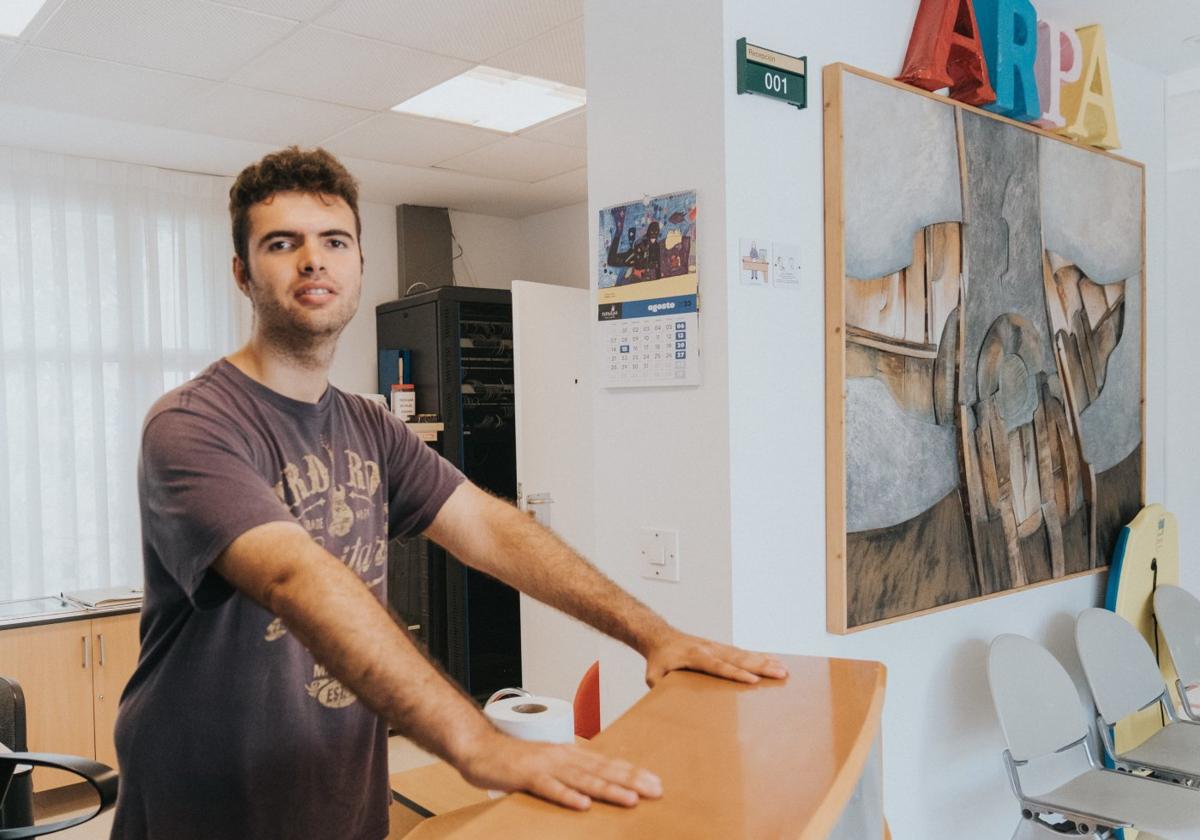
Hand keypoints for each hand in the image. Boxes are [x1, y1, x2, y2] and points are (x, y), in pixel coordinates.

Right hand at [456, 730, 662, 810]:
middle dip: (631, 780)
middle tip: (656, 790)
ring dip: (608, 789)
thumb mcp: (549, 762)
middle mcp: (562, 756)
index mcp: (569, 753)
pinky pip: (549, 788)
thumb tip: (594, 780)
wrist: (479, 747)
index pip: (607, 763)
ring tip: (631, 799)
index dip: (632, 772)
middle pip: (602, 769)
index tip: (655, 782)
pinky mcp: (526, 776)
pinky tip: (583, 805)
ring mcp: (545, 766)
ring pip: (582, 779)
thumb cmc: (514, 758)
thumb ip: (570, 768)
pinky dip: (567, 796)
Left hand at [643, 631, 787, 686]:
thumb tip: (667, 707)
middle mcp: (709, 649)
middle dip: (761, 666)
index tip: (753, 681)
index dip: (736, 674)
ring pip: (744, 654)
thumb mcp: (653, 675)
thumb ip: (659, 688)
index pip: (718, 666)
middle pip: (738, 658)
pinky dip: (759, 655)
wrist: (661, 637)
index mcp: (694, 656)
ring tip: (784, 669)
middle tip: (781, 673)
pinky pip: (742, 652)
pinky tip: (774, 660)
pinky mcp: (721, 648)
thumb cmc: (658, 659)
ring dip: (765, 661)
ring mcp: (717, 647)